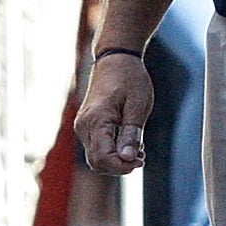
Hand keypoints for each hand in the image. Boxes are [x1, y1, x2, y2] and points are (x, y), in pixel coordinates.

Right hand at [76, 53, 154, 176]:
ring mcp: (83, 127)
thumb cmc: (129, 79)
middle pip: (97, 162)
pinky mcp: (86, 126)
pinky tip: (129, 143)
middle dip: (119, 166)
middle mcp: (83, 126)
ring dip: (117, 160)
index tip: (141, 161)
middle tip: (142, 157)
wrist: (115, 59)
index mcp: (96, 120)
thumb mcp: (137, 106)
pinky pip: (97, 148)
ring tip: (138, 149)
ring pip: (96, 158)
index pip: (103, 158)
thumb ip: (131, 134)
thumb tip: (128, 159)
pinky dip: (112, 152)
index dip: (122, 166)